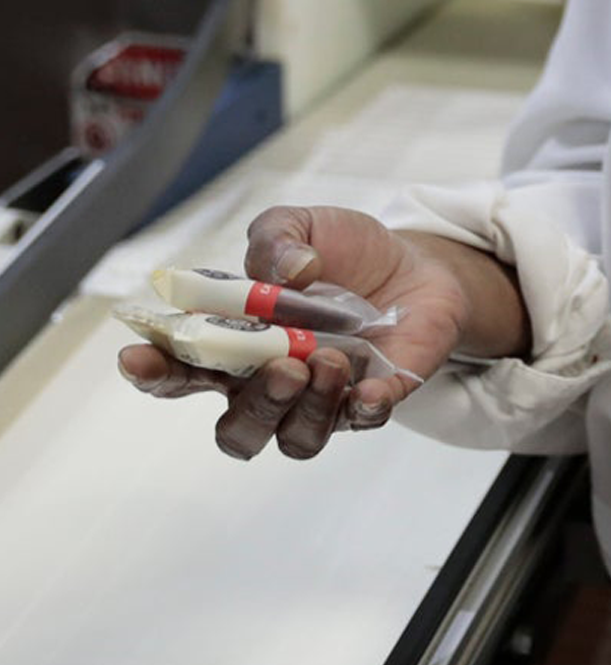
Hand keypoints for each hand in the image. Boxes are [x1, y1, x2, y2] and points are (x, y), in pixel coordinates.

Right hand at [115, 206, 484, 461]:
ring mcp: (321, 399)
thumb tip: (288, 271)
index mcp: (237, 343)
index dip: (156, 372)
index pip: (183, 371)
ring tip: (331, 359)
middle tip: (284, 364)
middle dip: (256, 403)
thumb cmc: (344, 251)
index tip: (138, 357)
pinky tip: (369, 389)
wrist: (417, 261)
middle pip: (239, 429)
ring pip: (296, 438)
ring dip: (309, 407)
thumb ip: (277, 238)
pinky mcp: (373, 399)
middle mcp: (271, 382)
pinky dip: (363, 411)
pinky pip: (361, 424)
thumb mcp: (302, 226)